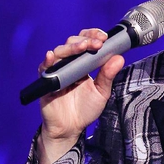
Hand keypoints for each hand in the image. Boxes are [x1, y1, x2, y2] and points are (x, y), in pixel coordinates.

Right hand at [36, 29, 124, 163]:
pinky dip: (48, 61)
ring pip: (60, 51)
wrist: (69, 128)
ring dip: (72, 47)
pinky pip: (44, 67)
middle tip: (96, 44)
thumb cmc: (84, 109)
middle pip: (73, 42)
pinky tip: (51, 57)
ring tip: (82, 47)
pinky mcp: (46, 80)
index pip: (86, 41)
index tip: (103, 38)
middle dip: (85, 40)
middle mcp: (69, 63)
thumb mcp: (101, 92)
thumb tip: (119, 58)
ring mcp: (56, 70)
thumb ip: (108, 76)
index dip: (93, 36)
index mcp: (83, 63)